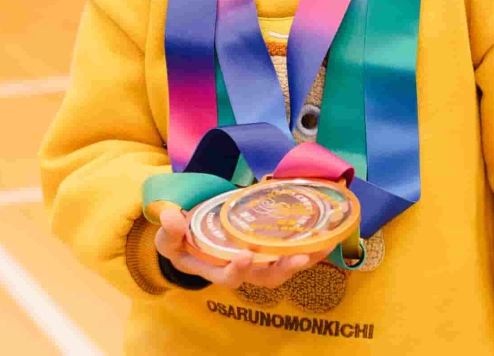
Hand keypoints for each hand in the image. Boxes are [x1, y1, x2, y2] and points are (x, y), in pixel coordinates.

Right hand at [154, 208, 332, 289]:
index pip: (228, 277)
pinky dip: (308, 246)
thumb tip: (172, 216)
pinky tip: (324, 234)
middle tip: (299, 257)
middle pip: (266, 278)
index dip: (237, 271)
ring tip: (323, 246)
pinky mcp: (266, 250)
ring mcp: (256, 262)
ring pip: (284, 268)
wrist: (190, 244)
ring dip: (304, 259)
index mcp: (215, 269)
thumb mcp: (168, 239)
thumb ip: (170, 231)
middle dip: (284, 269)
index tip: (244, 256)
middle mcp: (241, 270)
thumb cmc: (180, 243)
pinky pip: (290, 252)